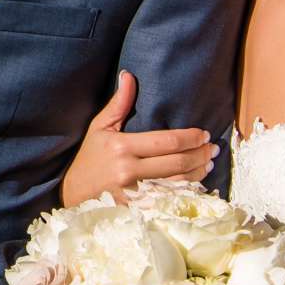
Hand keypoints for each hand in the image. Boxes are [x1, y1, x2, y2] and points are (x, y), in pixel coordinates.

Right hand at [60, 70, 217, 205]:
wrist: (72, 195)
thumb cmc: (89, 159)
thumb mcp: (99, 128)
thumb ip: (118, 103)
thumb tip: (129, 75)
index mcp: (122, 147)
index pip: (167, 141)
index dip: (190, 137)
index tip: (204, 134)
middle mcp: (129, 171)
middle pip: (177, 162)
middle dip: (200, 154)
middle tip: (213, 148)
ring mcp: (134, 194)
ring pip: (178, 183)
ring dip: (199, 172)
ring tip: (209, 162)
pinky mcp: (137, 209)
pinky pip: (169, 200)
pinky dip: (187, 192)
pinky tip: (197, 182)